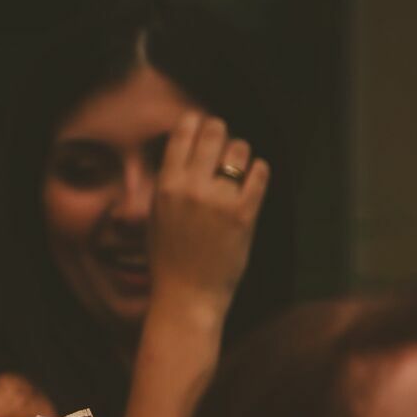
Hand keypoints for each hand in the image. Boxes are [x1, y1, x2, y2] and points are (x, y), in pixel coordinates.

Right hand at [150, 111, 268, 310]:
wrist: (186, 294)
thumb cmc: (169, 258)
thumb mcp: (157, 215)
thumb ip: (171, 182)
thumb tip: (188, 150)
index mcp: (166, 185)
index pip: (183, 133)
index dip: (195, 122)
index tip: (201, 124)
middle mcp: (192, 188)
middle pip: (215, 132)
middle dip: (221, 133)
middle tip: (223, 145)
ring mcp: (219, 201)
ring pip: (241, 149)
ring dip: (241, 153)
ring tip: (238, 167)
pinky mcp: (244, 215)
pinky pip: (259, 174)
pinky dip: (259, 172)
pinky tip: (254, 178)